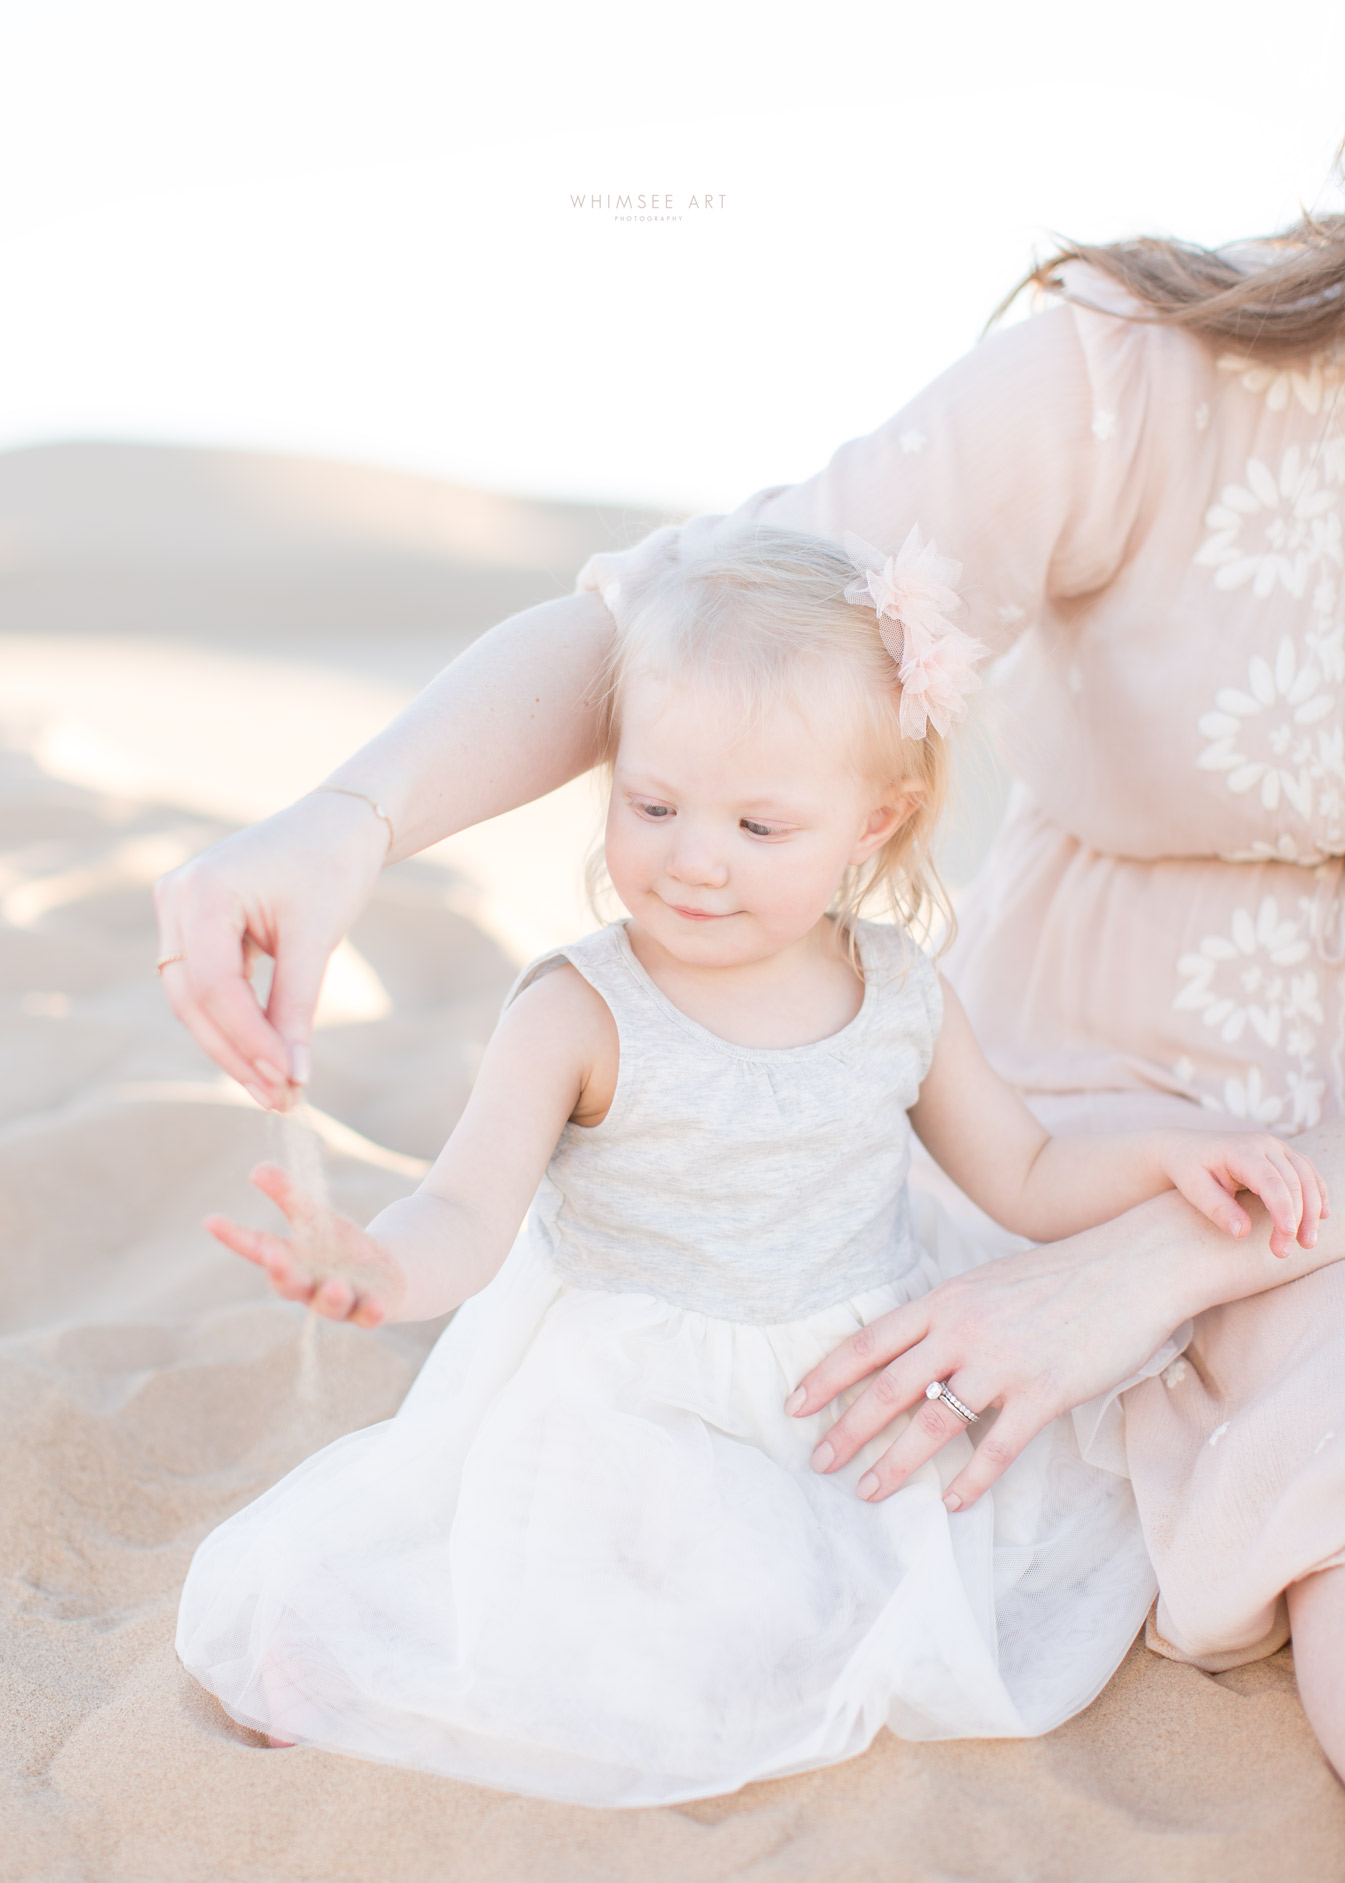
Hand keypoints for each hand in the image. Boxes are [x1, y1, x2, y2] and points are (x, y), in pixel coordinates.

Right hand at [154, 791, 390, 1108]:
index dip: (249, 1040)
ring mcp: (177, 909)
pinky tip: (265, 1056)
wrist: (338, 824)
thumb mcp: (316, 938)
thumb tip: (294, 1077)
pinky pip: (205, 983)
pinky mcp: (191, 922)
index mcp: (203, 891)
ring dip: (233, 1045)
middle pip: (194, 999)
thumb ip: (297, 1008)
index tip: (287, 1080)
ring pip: (194, 998)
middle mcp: (176, 897)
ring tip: (276, 1089)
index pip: (216, 986)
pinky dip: (234, 1019)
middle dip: (237, 1053)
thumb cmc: (332, 868)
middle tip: (279, 1099)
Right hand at [205, 1164, 405, 1325]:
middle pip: (290, 1284)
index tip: (210, 1218)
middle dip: (283, 1273)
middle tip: (275, 1257)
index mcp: (290, 1260)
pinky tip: (376, 1305)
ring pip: (331, 1304)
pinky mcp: (370, 1309)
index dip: (233, 1235)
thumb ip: (287, 1195)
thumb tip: (256, 1168)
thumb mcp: (315, 1216)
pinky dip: (371, 1312)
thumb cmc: (338, 1246)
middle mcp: (309, 1286)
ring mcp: (340, 1300)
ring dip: (332, 1296)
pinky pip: (368, 1315)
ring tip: (337, 1285)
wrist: (386, 1273)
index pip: (256, 1247)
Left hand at [785, 1211, 1206, 1512]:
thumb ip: (946, 1316)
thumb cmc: (1058, 1278)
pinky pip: (998, 1446)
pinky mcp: (1046, 1390)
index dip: (827, 1376)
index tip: (794, 1406)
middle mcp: (964, 1329)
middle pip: (888, 1387)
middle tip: (819, 1463)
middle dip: (847, 1429)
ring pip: (933, 1421)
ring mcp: (1004, 1361)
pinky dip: (970, 1479)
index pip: (869, 1342)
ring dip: (895, 1462)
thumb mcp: (986, 1283)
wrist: (1133, 1266)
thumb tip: (907, 1351)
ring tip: (868, 1491)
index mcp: (945, 1301)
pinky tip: (950, 1502)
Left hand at [1159, 1129, 1328, 1258]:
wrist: (1187, 1148)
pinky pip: (1308, 1172)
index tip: (1287, 1235)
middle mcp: (1263, 1144)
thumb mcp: (1194, 1189)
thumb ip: (1217, 1208)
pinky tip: (1322, 1216)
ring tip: (1308, 1242)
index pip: (1270, 1180)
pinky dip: (1318, 1193)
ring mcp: (1276, 1147)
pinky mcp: (1283, 1155)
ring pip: (1307, 1176)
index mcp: (1240, 1150)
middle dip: (1296, 1218)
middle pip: (1293, 1181)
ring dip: (1313, 1210)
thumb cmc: (1189, 1169)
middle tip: (1285, 1251)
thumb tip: (1242, 1232)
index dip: (1283, 1208)